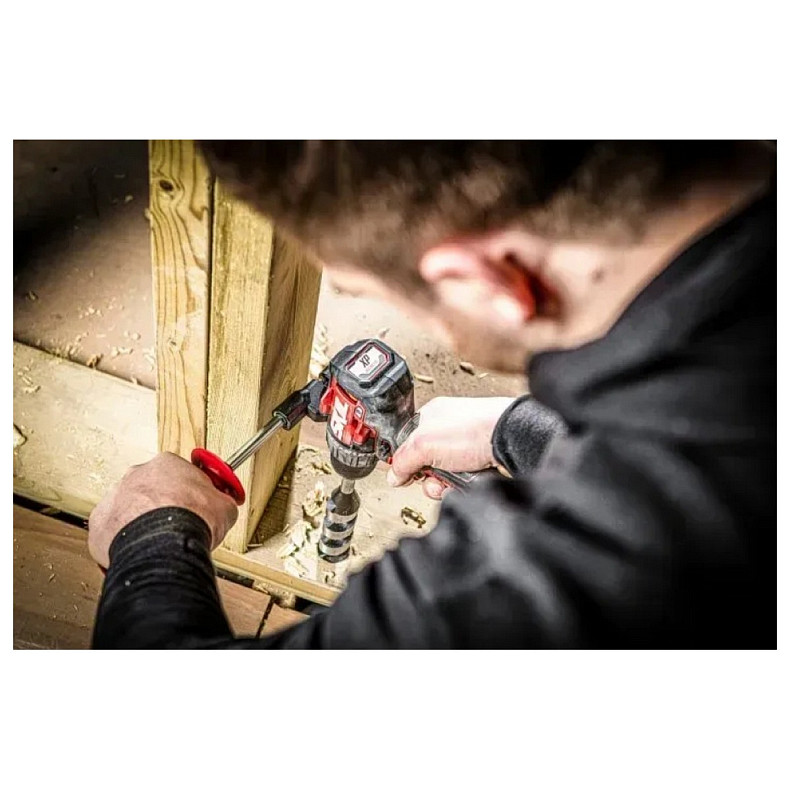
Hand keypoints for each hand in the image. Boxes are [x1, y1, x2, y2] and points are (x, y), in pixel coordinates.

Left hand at [88, 452, 238, 567]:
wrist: (164, 544)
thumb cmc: (191, 521)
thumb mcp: (225, 507)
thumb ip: (221, 501)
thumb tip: (225, 506)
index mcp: (167, 464)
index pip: (179, 473)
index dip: (191, 491)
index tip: (198, 502)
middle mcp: (136, 475)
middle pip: (151, 489)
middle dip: (163, 506)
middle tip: (178, 524)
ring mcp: (115, 497)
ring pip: (129, 510)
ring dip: (141, 523)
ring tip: (159, 543)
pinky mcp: (100, 523)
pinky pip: (112, 532)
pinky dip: (123, 542)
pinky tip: (141, 552)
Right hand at [388, 396, 513, 498]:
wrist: (511, 440)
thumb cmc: (473, 429)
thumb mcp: (424, 443)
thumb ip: (402, 459)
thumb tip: (392, 475)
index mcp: (431, 417)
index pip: (407, 442)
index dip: (403, 460)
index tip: (401, 473)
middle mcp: (448, 432)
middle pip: (424, 464)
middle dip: (426, 477)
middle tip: (432, 476)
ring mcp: (465, 449)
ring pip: (442, 477)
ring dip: (443, 485)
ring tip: (451, 481)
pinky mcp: (479, 464)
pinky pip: (460, 482)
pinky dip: (460, 486)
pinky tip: (465, 483)